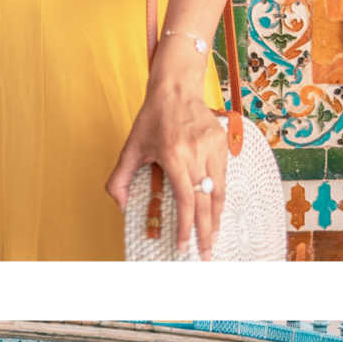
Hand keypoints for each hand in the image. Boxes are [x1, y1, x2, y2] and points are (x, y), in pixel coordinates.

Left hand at [105, 60, 228, 258]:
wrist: (176, 87)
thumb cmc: (151, 118)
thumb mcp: (131, 147)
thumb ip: (118, 178)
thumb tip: (121, 206)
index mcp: (173, 155)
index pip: (185, 201)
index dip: (186, 227)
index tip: (184, 246)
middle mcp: (196, 152)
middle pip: (206, 202)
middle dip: (206, 232)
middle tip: (206, 254)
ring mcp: (213, 147)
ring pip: (219, 191)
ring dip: (217, 217)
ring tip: (213, 237)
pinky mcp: (222, 142)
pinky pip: (223, 176)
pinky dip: (220, 196)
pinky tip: (215, 210)